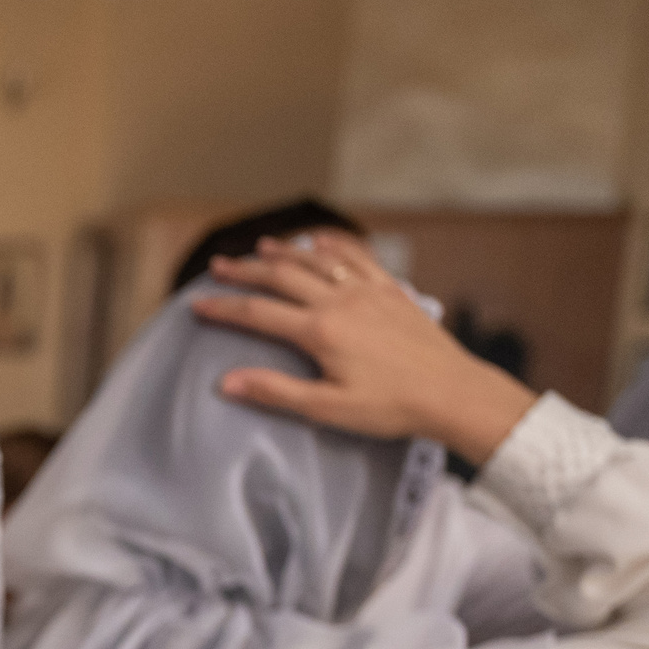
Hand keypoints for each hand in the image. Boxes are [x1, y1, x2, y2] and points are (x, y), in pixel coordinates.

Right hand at [189, 231, 538, 467]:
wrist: (452, 392)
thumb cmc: (391, 407)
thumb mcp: (327, 408)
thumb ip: (275, 391)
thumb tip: (226, 383)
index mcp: (320, 331)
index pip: (258, 314)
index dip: (223, 308)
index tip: (196, 304)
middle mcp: (341, 302)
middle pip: (282, 276)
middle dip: (246, 270)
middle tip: (218, 266)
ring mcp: (368, 292)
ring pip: (318, 260)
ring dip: (285, 251)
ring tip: (261, 246)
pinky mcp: (392, 291)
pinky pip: (358, 258)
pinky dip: (335, 245)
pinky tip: (321, 240)